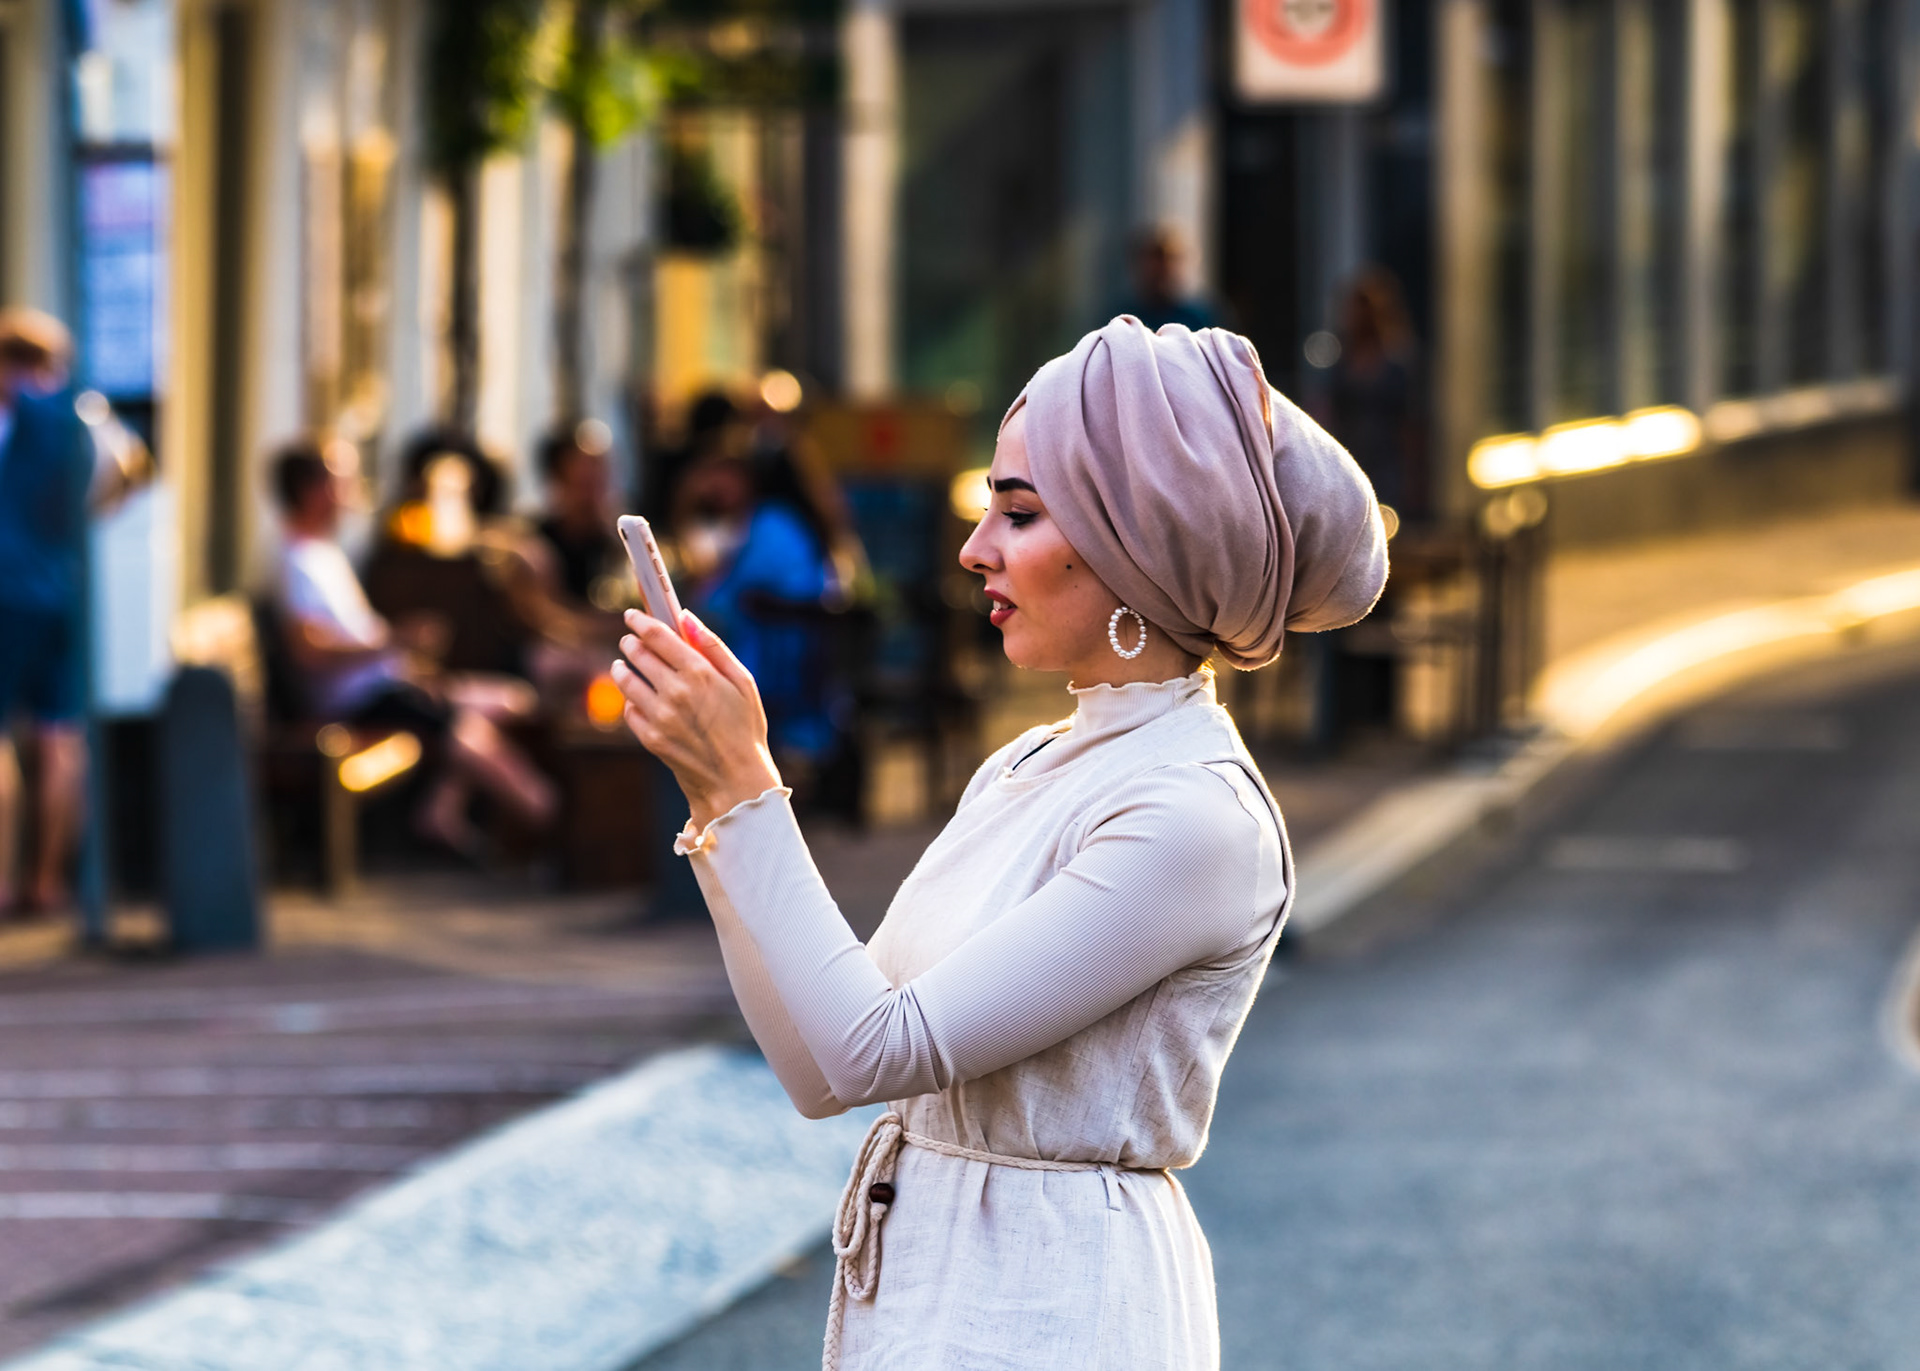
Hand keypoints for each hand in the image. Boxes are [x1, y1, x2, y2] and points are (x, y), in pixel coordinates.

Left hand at [611, 609, 782, 830]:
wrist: (736, 780)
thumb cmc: (745, 728)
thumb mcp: (743, 682)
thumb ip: (714, 647)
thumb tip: (687, 618)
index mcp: (700, 673)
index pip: (658, 635)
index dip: (641, 621)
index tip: (632, 615)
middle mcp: (676, 692)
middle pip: (639, 654)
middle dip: (631, 643)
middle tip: (629, 640)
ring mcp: (660, 716)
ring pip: (626, 680)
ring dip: (622, 668)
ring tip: (622, 665)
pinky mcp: (651, 738)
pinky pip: (630, 710)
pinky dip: (631, 701)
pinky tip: (637, 699)